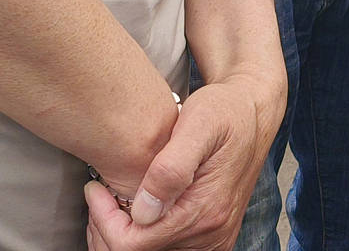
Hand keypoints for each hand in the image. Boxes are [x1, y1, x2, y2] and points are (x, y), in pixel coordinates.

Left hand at [84, 74, 280, 250]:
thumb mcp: (199, 123)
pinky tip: (133, 210)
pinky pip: (164, 250)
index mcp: (206, 212)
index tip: (96, 188)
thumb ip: (170, 168)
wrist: (252, 115)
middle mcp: (211, 235)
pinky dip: (139, 236)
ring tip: (112, 201)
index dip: (104, 221)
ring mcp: (212, 240)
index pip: (133, 245)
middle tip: (100, 196)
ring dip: (121, 235)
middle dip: (107, 230)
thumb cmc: (224, 112)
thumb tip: (143, 211)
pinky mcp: (210, 238)